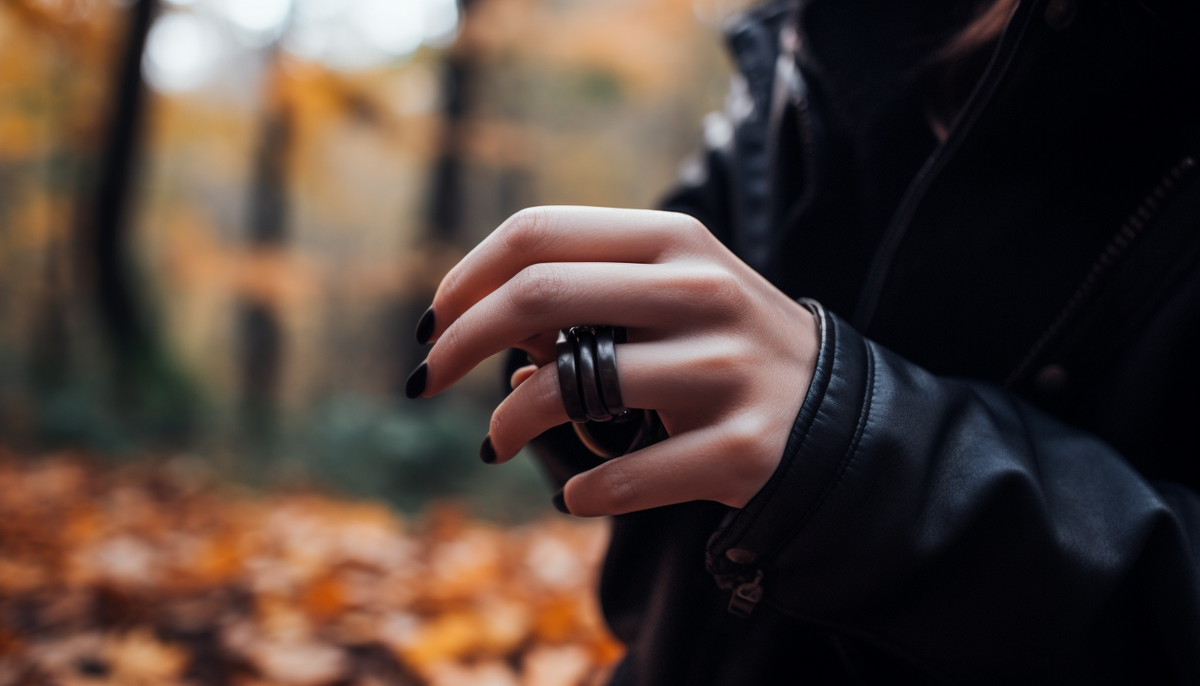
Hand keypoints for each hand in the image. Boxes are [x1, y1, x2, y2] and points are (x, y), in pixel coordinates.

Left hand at [412, 206, 818, 515]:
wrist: (838, 418)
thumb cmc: (725, 348)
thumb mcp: (670, 297)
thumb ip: (587, 298)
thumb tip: (490, 341)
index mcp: (674, 241)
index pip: (538, 232)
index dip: (466, 277)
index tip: (434, 323)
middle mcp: (700, 292)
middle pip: (538, 295)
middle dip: (460, 341)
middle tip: (428, 380)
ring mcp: (724, 369)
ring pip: (568, 389)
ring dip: (508, 422)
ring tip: (497, 441)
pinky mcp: (741, 447)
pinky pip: (621, 476)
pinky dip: (579, 491)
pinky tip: (574, 492)